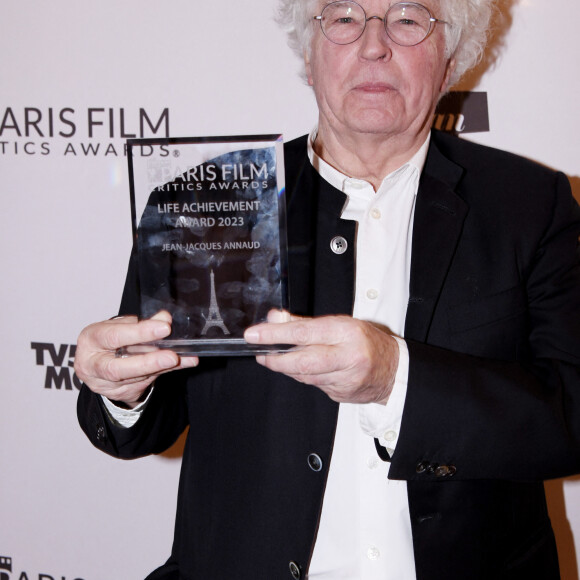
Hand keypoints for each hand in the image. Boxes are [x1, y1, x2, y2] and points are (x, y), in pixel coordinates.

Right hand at [74, 311, 197, 407]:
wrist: (99, 361)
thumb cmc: (110, 338)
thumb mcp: (121, 325)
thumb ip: (142, 323)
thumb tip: (164, 318)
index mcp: (90, 340)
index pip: (114, 336)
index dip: (140, 332)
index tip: (164, 328)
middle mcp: (92, 365)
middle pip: (118, 369)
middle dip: (148, 362)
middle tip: (172, 356)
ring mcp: (103, 383)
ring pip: (136, 378)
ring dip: (162, 367)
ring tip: (182, 358)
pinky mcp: (119, 393)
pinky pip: (145, 382)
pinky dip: (165, 371)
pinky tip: (182, 363)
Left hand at [244, 310, 399, 403]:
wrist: (394, 371)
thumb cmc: (366, 342)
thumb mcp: (340, 323)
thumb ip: (305, 323)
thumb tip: (275, 318)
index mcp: (347, 333)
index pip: (303, 333)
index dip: (275, 334)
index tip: (255, 334)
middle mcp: (347, 357)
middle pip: (302, 361)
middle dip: (275, 358)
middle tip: (260, 352)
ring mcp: (345, 379)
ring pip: (305, 376)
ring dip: (286, 367)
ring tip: (273, 358)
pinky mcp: (341, 394)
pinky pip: (314, 385)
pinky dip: (302, 376)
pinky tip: (298, 368)